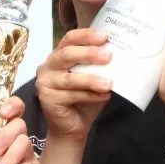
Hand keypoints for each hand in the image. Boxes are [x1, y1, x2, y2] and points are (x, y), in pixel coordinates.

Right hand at [34, 28, 112, 142]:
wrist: (72, 127)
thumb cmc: (83, 99)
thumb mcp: (92, 77)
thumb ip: (99, 65)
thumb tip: (120, 53)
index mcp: (58, 56)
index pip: (69, 39)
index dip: (85, 35)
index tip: (104, 36)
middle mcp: (47, 66)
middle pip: (66, 54)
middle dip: (88, 54)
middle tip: (108, 56)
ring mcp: (44, 83)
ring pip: (70, 78)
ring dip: (92, 80)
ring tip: (109, 84)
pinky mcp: (47, 98)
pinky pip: (71, 95)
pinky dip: (90, 95)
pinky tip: (104, 96)